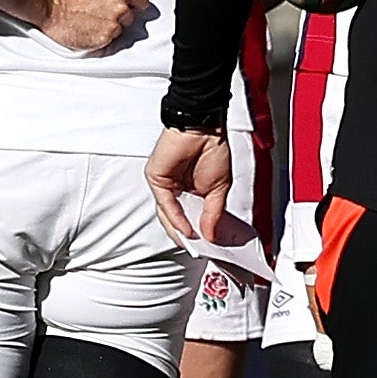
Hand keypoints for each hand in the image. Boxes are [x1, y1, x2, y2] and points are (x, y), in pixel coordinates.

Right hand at [42, 0, 154, 53]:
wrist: (48, 3)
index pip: (143, 0)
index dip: (133, 1)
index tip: (124, 2)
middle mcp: (120, 9)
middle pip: (131, 16)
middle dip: (120, 13)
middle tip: (101, 9)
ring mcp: (112, 26)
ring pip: (120, 29)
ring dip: (110, 25)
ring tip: (92, 17)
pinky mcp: (102, 40)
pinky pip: (109, 41)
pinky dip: (101, 36)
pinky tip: (88, 26)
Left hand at [146, 127, 233, 243]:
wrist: (203, 127)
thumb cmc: (213, 149)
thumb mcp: (219, 188)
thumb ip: (213, 213)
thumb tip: (211, 235)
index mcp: (191, 191)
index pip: (191, 217)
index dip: (198, 233)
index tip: (207, 246)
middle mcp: (176, 190)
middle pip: (177, 219)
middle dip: (188, 236)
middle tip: (199, 249)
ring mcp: (165, 186)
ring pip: (168, 215)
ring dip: (180, 232)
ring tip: (193, 243)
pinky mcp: (156, 180)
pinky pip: (165, 204)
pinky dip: (176, 218)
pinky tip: (186, 229)